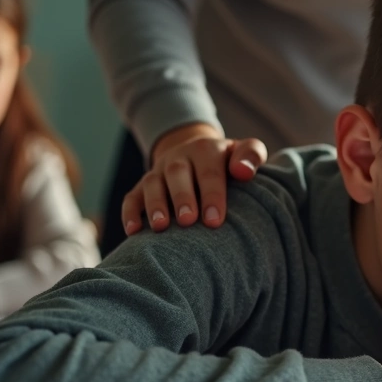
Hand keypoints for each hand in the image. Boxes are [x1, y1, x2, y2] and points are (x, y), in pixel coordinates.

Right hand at [122, 123, 267, 234]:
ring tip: (161, 227)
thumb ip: (251, 155)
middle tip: (188, 221)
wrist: (198, 152)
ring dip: (155, 205)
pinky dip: (130, 212)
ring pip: (152, 184)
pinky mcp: (143, 185)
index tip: (214, 220)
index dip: (211, 195)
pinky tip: (134, 231)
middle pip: (177, 174)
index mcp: (206, 150)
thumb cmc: (229, 162)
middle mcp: (179, 157)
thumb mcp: (244, 150)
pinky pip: (132, 196)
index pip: (210, 171)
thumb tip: (243, 171)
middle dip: (182, 198)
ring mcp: (159, 171)